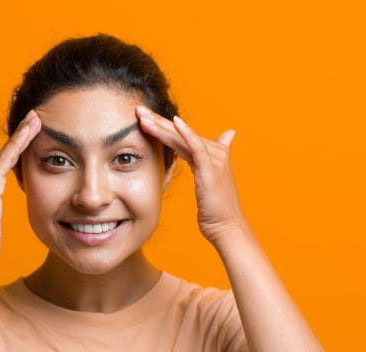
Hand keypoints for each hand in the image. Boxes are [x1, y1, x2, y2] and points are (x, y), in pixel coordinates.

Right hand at [0, 109, 40, 264]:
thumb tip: (4, 192)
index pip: (0, 158)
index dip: (16, 143)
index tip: (30, 128)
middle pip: (3, 151)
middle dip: (21, 133)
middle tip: (37, 116)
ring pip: (5, 152)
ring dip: (22, 134)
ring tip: (37, 119)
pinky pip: (5, 160)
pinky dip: (19, 145)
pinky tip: (30, 134)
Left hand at [135, 105, 247, 242]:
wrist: (227, 228)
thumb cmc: (216, 209)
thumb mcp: (209, 181)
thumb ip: (204, 160)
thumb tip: (224, 137)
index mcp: (209, 154)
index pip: (180, 136)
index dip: (161, 126)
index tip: (142, 118)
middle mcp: (213, 152)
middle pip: (179, 133)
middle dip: (157, 121)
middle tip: (137, 109)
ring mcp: (213, 159)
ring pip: (183, 138)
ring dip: (162, 126)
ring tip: (143, 116)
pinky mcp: (211, 169)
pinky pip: (196, 147)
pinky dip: (186, 133)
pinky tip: (175, 121)